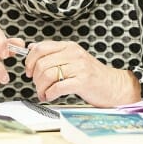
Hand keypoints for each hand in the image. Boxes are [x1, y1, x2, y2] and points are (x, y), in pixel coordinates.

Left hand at [24, 41, 141, 106]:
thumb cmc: (92, 75)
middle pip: (42, 64)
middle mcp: (74, 54)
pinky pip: (58, 87)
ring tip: (44, 94)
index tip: (28, 71)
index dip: (29, 61)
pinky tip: (51, 96)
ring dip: (41, 88)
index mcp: (69, 47)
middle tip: (38, 86)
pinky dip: (50, 94)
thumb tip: (32, 48)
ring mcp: (79, 67)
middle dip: (35, 78)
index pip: (40, 48)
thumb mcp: (73, 59)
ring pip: (48, 75)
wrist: (114, 86)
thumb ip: (54, 54)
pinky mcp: (83, 81)